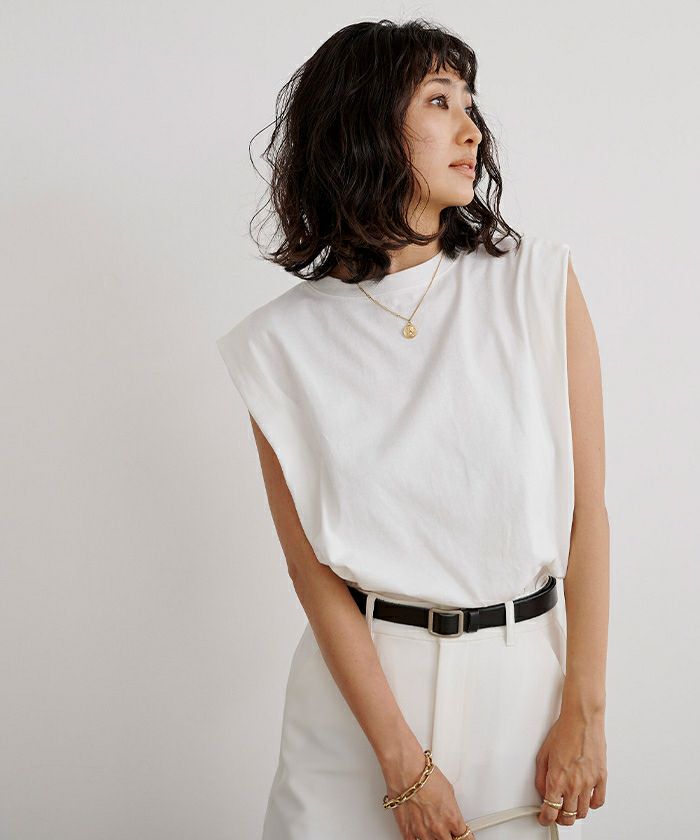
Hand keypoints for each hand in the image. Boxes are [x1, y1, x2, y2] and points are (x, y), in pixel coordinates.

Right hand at [384, 749, 470, 839]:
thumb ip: (451, 809)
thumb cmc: (425, 777)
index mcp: (453, 819)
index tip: (461, 836)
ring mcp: (423, 832)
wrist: (406, 772)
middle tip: (446, 831)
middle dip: (449, 836)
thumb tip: (450, 813)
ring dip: (434, 837)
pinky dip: (417, 839)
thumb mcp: (448, 791)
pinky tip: (419, 833)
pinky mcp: (407, 832)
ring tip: (431, 827)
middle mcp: (439, 829)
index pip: (465, 838)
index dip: (464, 837)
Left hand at [535, 708, 606, 827]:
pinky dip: (592, 805)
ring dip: (575, 813)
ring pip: (583, 812)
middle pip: (568, 816)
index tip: (544, 818)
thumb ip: (541, 776)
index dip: (545, 819)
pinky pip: (598, 801)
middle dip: (560, 818)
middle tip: (557, 814)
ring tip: (570, 807)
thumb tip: (542, 790)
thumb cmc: (563, 732)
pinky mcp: (601, 778)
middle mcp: (573, 785)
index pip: (550, 811)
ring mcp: (589, 783)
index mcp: (557, 779)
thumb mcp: (543, 754)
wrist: (581, 720)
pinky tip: (586, 800)